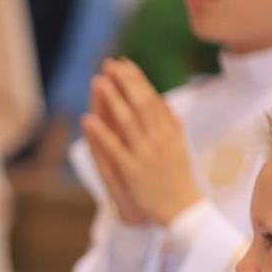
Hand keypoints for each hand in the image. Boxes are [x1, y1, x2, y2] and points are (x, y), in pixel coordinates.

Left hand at [83, 59, 202, 225]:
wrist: (182, 208)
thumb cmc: (179, 178)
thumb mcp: (179, 146)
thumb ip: (172, 123)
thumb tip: (164, 102)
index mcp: (169, 131)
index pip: (151, 98)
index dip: (137, 79)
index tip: (124, 62)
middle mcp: (158, 138)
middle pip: (140, 103)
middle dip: (124, 81)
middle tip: (110, 63)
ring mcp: (145, 154)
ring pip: (127, 121)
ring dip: (112, 100)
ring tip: (98, 81)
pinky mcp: (132, 170)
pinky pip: (114, 148)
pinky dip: (101, 133)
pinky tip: (88, 119)